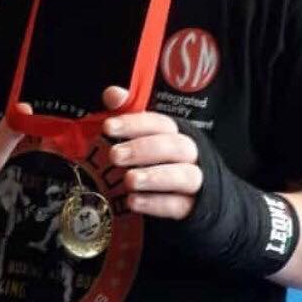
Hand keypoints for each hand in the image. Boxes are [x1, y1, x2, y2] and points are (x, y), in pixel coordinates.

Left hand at [102, 86, 202, 219]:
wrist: (183, 197)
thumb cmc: (156, 162)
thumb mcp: (139, 138)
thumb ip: (127, 114)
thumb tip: (113, 93)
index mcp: (174, 134)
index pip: (159, 122)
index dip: (135, 123)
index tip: (108, 127)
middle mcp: (188, 154)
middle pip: (174, 146)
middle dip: (143, 149)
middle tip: (115, 155)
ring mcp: (194, 181)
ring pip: (183, 175)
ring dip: (155, 176)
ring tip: (129, 180)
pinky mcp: (191, 207)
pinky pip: (178, 205)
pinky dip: (156, 203)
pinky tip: (133, 201)